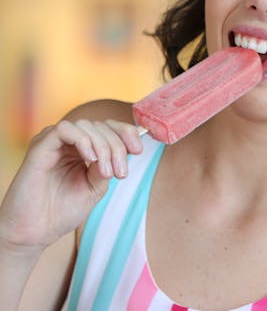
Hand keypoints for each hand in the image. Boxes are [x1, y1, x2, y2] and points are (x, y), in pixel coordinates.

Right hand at [0, 119, 141, 256]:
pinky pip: (64, 130)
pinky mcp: (40, 147)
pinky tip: (90, 159)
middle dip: (117, 147)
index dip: (126, 133)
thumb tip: (125, 150)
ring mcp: (53, 142)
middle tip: (120, 173)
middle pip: (101, 126)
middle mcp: (68, 142)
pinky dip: (83, 140)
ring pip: (86, 126)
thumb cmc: (62, 211)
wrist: (36, 232)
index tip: (138, 150)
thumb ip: (108, 166)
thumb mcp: (95, 187)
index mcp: (82, 149)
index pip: (108, 128)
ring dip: (103, 146)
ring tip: (105, 172)